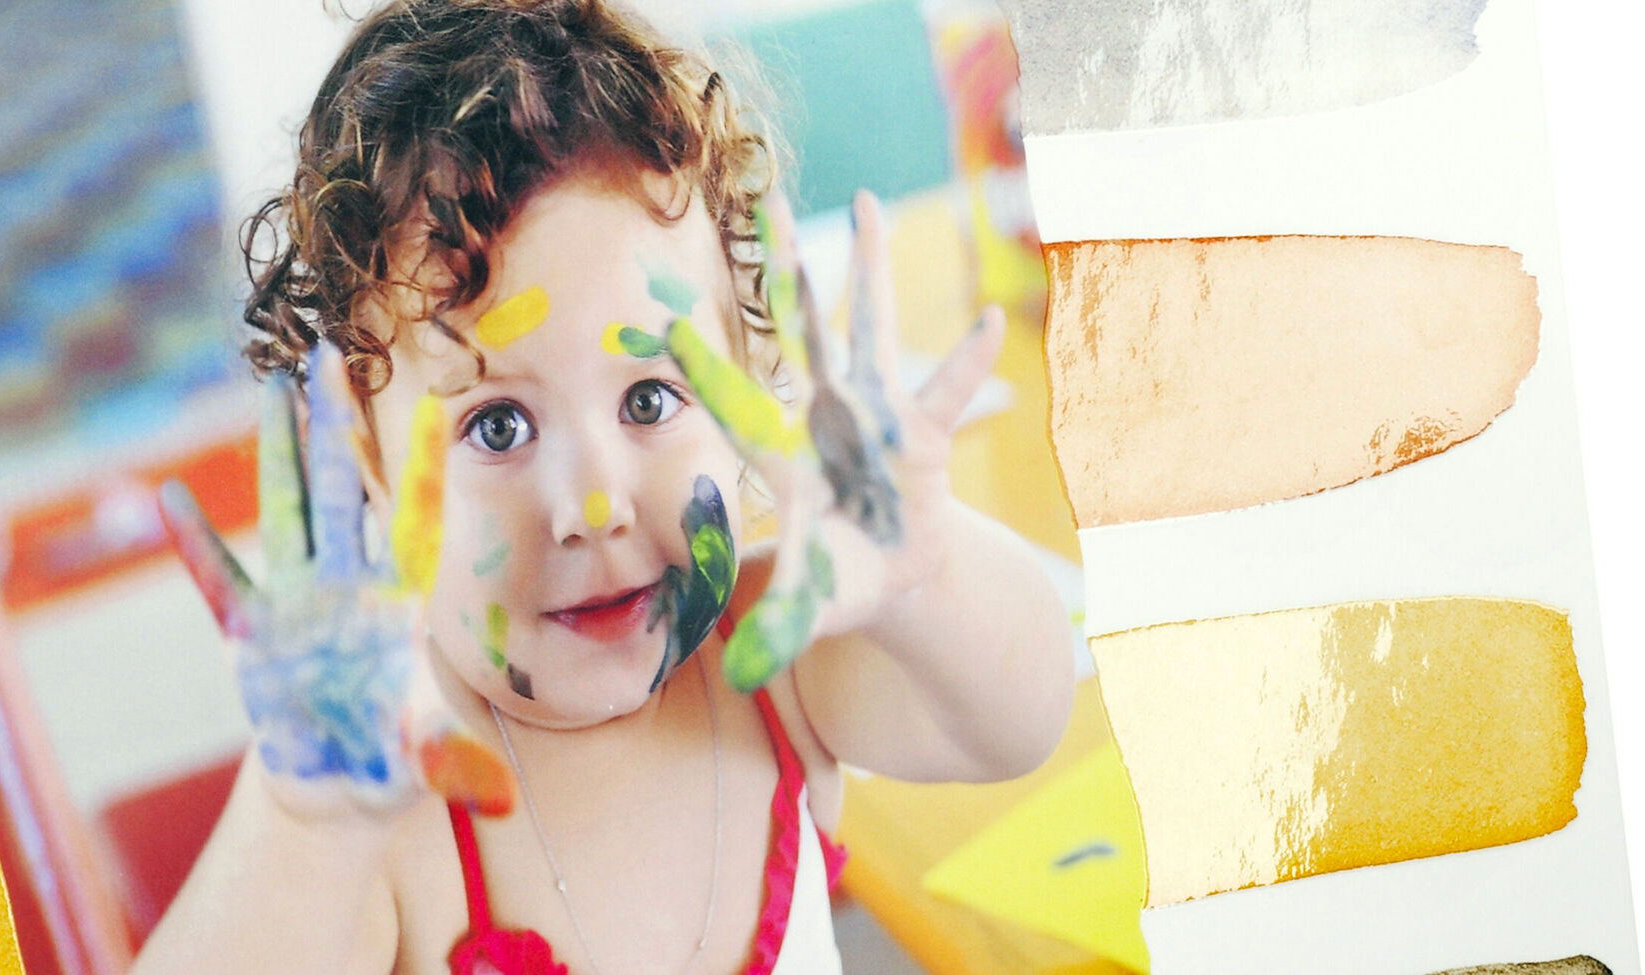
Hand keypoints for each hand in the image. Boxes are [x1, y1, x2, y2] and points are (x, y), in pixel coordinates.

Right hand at [158, 342, 515, 818]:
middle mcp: (346, 585)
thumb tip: (497, 797)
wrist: (341, 783)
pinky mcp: (252, 632)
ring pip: (284, 509)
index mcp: (397, 601)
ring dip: (276, 452)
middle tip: (329, 355)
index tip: (435, 404)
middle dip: (332, 424)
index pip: (413, 520)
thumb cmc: (395, 757)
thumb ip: (453, 762)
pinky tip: (174, 500)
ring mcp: (296, 600)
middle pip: (337, 488)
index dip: (420, 467)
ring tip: (270, 388)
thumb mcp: (426, 758)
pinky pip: (218, 579)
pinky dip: (195, 543)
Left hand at [666, 189, 1004, 690]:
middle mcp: (824, 419)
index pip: (733, 403)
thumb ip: (779, 626)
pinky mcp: (924, 434)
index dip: (701, 365)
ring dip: (871, 270)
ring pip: (871, 331)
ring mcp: (875, 418)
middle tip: (766, 205)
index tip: (659, 316)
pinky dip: (965, 361)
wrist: (887, 579)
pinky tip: (984, 322)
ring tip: (868, 204)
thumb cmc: (832, 581)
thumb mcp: (807, 603)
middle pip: (801, 335)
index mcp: (783, 456)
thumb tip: (738, 672)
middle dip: (787, 274)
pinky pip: (945, 391)